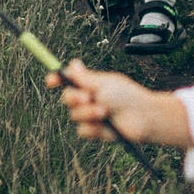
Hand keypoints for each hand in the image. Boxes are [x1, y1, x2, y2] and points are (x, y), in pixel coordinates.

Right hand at [47, 60, 193, 149]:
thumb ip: (85, 78)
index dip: (57, 80)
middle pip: (67, 98)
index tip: (51, 81)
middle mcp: (88, 99)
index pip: (67, 81)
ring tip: (104, 111)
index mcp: (90, 84)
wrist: (142, 117)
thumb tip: (72, 63)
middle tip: (86, 97)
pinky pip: (82, 130)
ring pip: (74, 115)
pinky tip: (104, 125)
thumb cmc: (126, 96)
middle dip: (74, 98)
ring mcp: (90, 115)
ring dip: (87, 113)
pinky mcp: (95, 131)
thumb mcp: (104, 84)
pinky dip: (92, 127)